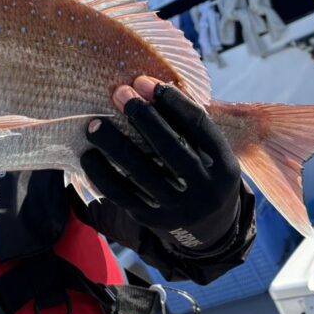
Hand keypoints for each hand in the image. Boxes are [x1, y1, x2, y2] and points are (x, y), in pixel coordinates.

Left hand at [80, 75, 242, 252]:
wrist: (210, 232)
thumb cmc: (203, 174)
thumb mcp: (211, 154)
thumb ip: (189, 125)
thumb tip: (148, 85)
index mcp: (225, 166)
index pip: (198, 125)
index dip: (172, 100)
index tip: (145, 81)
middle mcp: (205, 190)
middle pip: (170, 147)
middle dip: (143, 116)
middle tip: (119, 92)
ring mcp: (178, 209)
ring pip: (141, 172)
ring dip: (114, 144)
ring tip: (94, 125)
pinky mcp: (153, 221)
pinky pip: (122, 195)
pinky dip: (102, 175)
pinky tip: (88, 156)